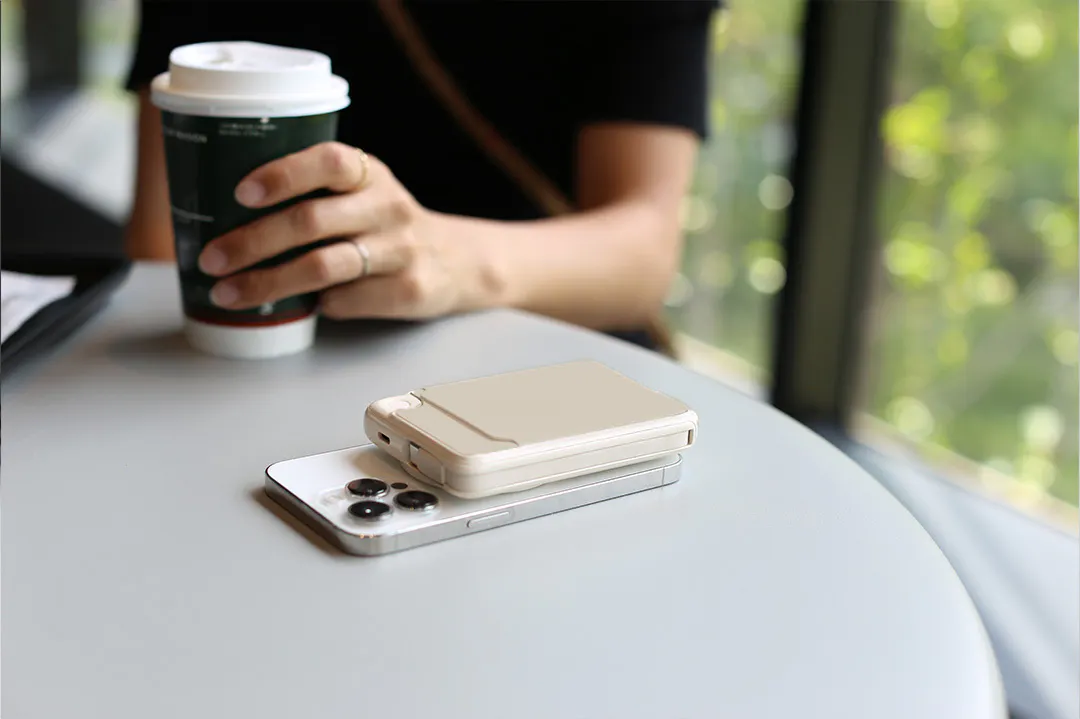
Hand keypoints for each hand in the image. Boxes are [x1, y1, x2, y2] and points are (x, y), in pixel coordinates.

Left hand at [198, 142, 488, 318]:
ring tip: (228, 293)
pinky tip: (298, 308)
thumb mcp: (362, 191)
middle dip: (252, 241)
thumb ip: (314, 191)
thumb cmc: (386, 224)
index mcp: (369, 173)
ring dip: (269, 283)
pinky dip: (316, 306)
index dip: (282, 175)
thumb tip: (222, 213)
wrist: (457, 261)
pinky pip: (346, 302)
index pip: (327, 162)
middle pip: (312, 220)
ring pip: (324, 267)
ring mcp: (401, 251)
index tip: (241, 193)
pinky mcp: (408, 291)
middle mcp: (388, 207)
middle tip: (212, 258)